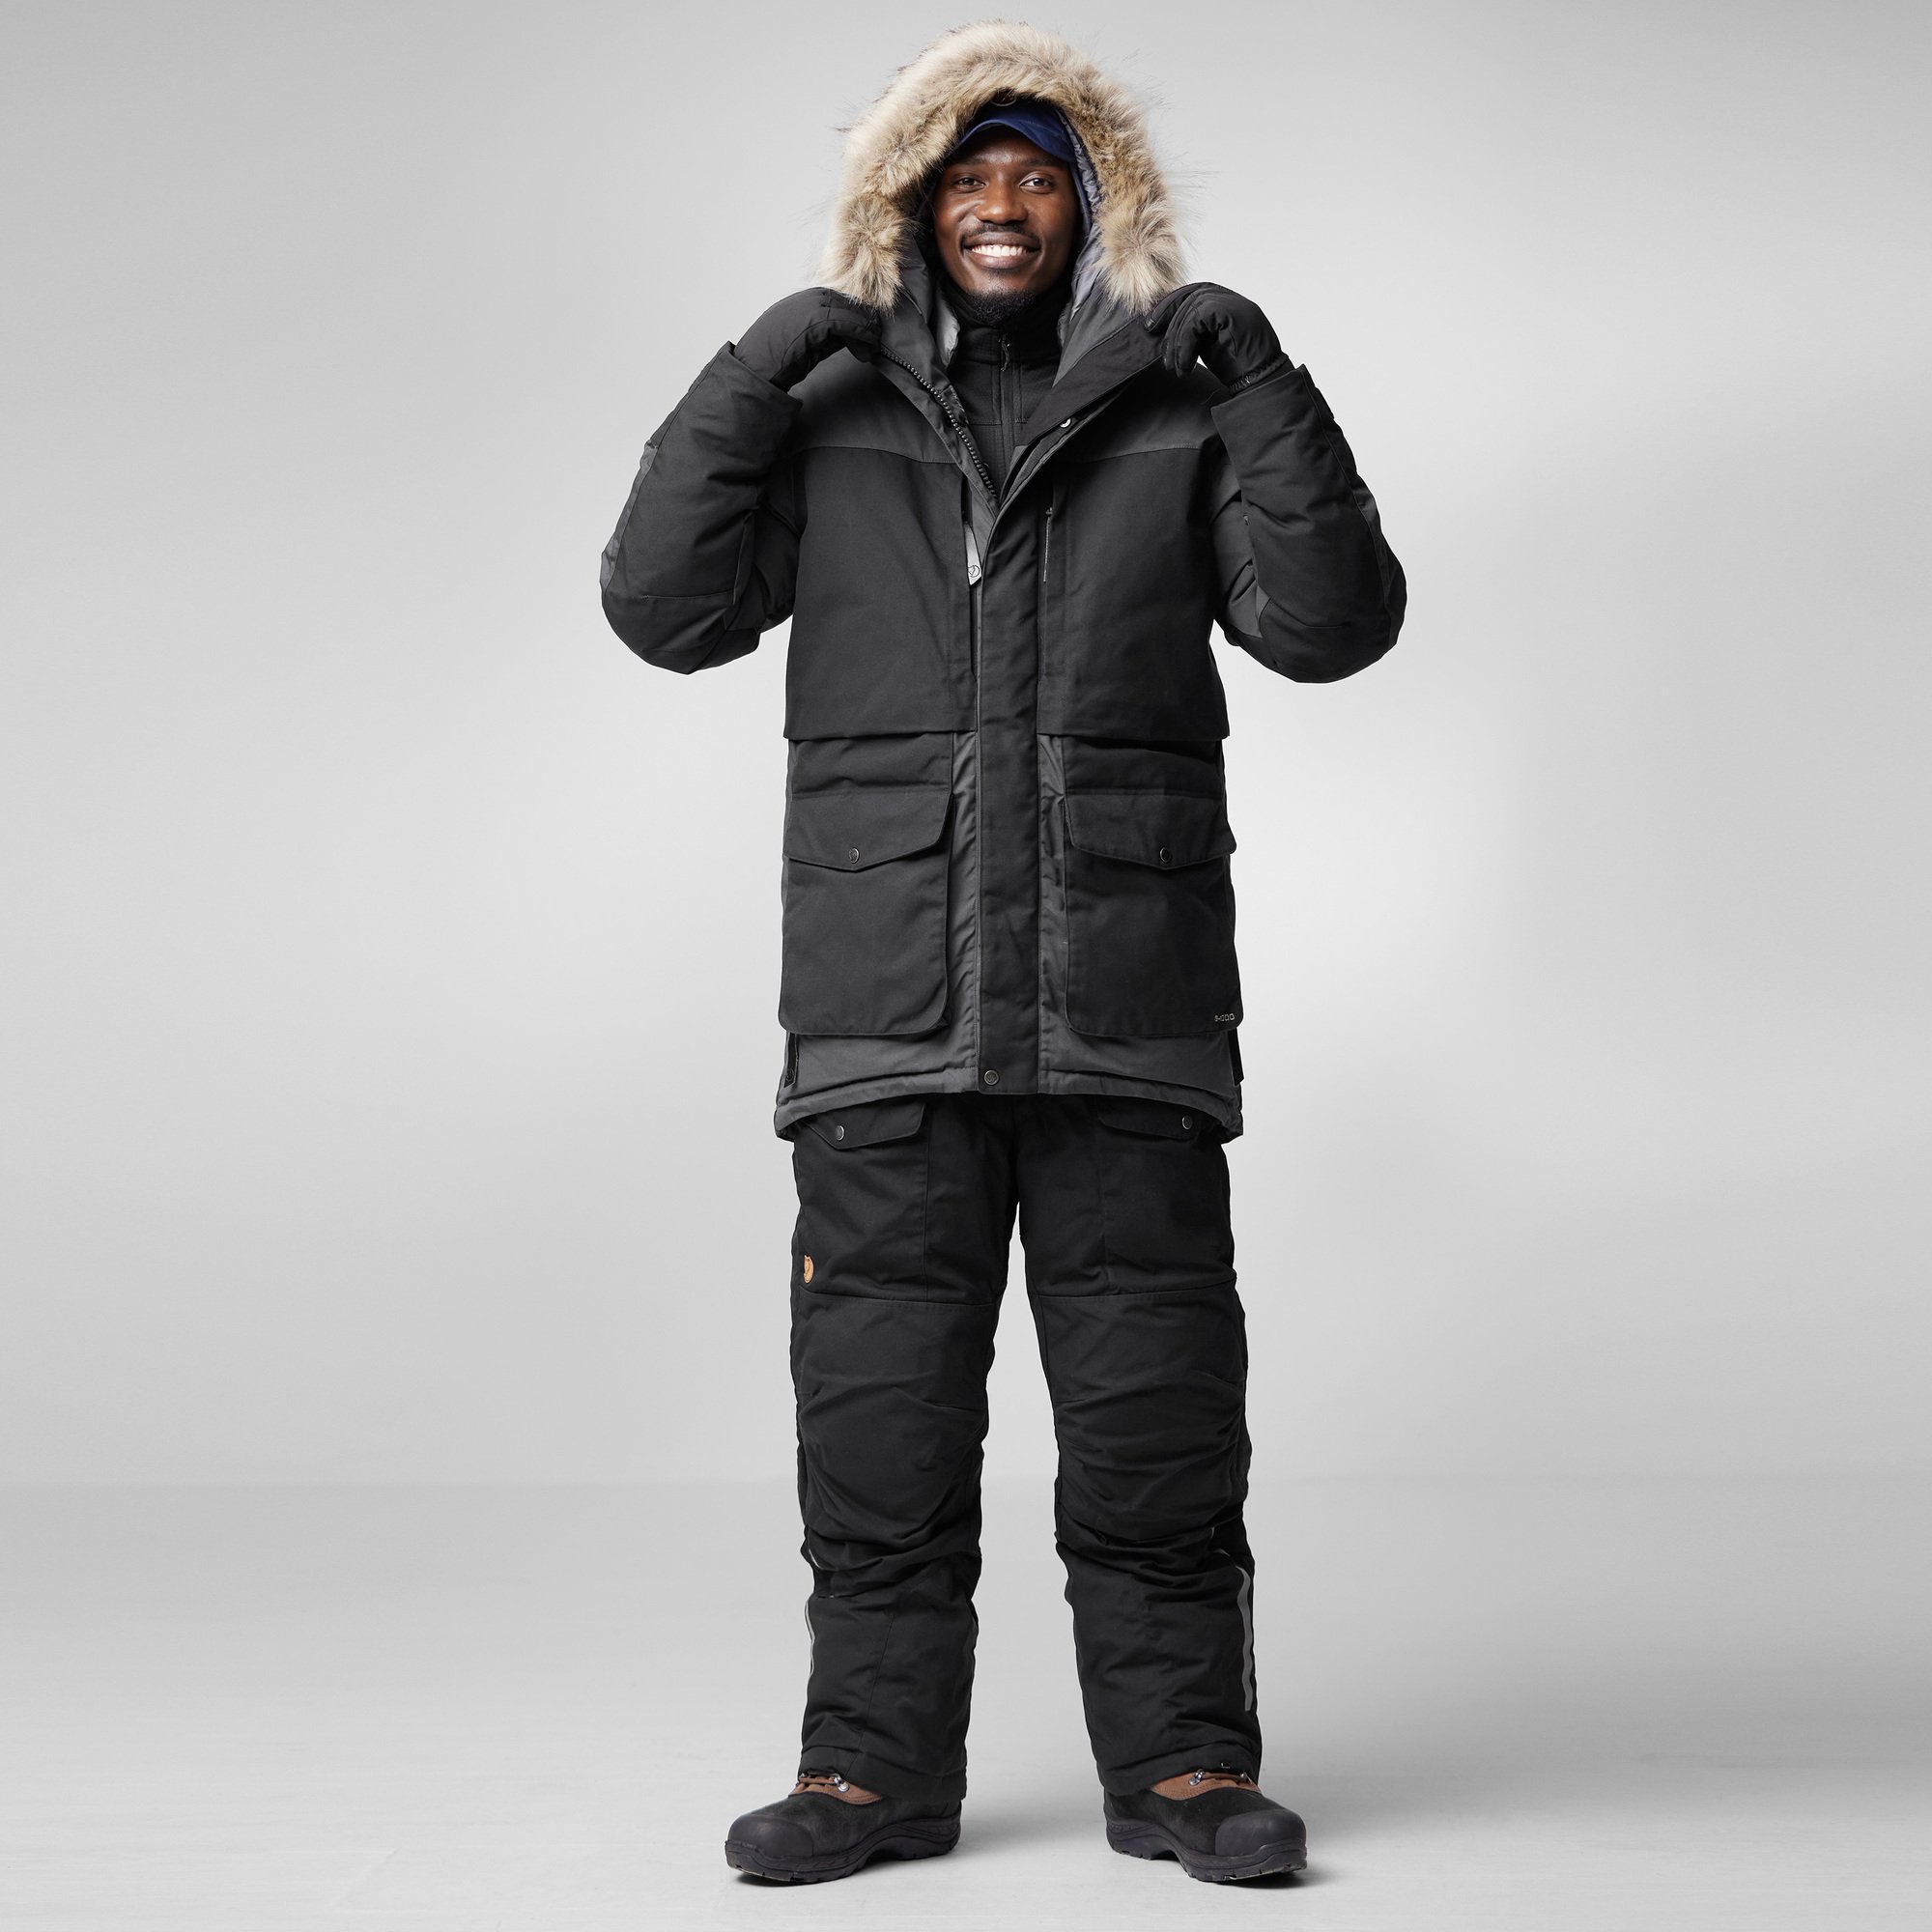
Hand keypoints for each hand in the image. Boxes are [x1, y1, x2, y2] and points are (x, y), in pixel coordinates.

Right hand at [733, 288, 881, 390]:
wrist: (754, 369)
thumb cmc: (774, 362)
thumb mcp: (804, 345)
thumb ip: (825, 337)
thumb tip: (850, 338)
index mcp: (799, 302)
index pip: (834, 300)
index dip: (853, 314)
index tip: (866, 329)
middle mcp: (803, 300)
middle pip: (843, 301)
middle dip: (862, 318)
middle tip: (876, 335)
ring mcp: (807, 308)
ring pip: (846, 310)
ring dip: (864, 327)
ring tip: (875, 343)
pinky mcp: (812, 322)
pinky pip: (844, 323)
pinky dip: (860, 334)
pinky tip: (868, 347)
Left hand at [1147, 283, 1288, 389]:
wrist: (1262, 382)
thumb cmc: (1238, 368)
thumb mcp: (1209, 343)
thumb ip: (1194, 330)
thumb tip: (1165, 328)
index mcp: (1226, 302)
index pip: (1192, 292)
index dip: (1168, 306)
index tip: (1151, 325)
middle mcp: (1231, 298)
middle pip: (1188, 296)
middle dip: (1166, 318)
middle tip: (1156, 343)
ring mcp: (1233, 303)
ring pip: (1189, 309)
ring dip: (1177, 343)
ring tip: (1175, 368)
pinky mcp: (1230, 313)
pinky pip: (1195, 321)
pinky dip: (1185, 346)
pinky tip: (1186, 367)